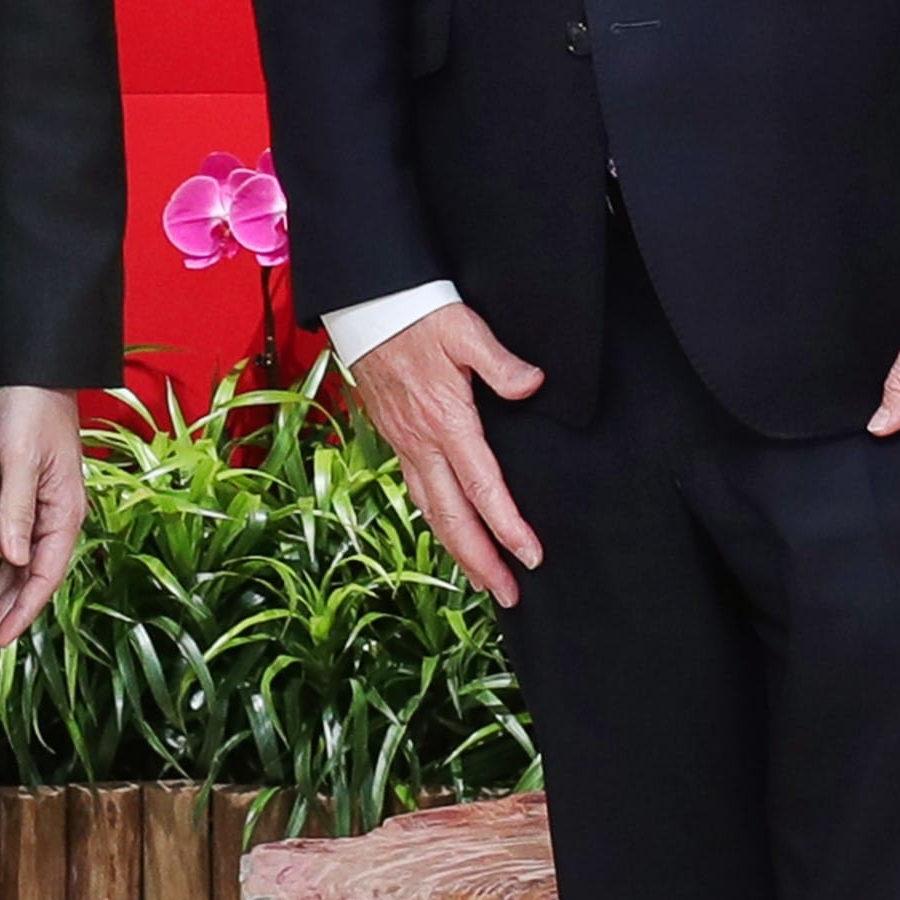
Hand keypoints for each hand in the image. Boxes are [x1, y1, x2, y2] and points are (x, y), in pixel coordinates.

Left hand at [0, 385, 88, 651]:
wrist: (31, 371)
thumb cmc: (33, 410)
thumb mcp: (23, 461)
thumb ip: (18, 511)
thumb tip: (13, 558)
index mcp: (65, 512)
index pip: (45, 574)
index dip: (24, 610)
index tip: (1, 638)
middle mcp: (54, 516)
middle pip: (28, 577)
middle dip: (6, 613)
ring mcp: (37, 507)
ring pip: (13, 563)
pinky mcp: (16, 493)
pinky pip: (2, 538)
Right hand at [345, 302, 548, 605]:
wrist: (366, 305)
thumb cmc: (417, 314)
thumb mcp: (465, 329)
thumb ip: (501, 361)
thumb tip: (533, 384)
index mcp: (446, 421)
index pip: (483, 488)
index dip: (507, 527)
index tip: (530, 556)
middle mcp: (422, 442)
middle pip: (451, 517)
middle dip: (480, 561)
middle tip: (508, 594)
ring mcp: (405, 443)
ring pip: (431, 510)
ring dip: (457, 549)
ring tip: (482, 580)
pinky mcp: (396, 437)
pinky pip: (417, 491)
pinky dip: (436, 521)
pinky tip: (449, 532)